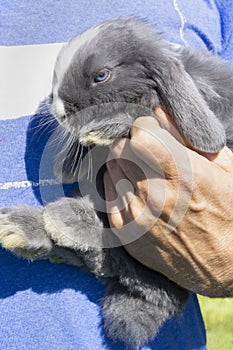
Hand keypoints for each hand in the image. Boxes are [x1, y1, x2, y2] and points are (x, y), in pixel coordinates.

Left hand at [104, 108, 232, 296]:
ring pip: (111, 168)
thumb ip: (188, 136)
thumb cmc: (229, 212)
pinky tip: (136, 189)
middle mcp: (156, 196)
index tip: (152, 130)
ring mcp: (137, 216)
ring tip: (144, 172)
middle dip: (131, 142)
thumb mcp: (224, 167)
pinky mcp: (125, 233)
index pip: (140, 132)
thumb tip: (158, 110)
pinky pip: (107, 193)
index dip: (145, 125)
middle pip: (120, 148)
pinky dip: (117, 184)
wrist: (224, 264)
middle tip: (145, 150)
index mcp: (185, 175)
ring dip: (124, 162)